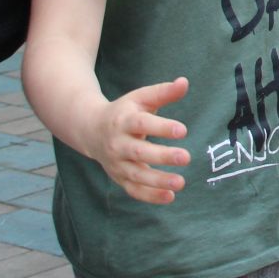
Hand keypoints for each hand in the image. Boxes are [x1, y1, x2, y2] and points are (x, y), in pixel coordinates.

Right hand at [83, 76, 191, 204]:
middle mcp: (118, 144)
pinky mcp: (119, 178)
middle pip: (139, 152)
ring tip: (181, 182)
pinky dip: (150, 196)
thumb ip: (163, 92)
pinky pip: (133, 190)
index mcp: (124, 121)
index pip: (142, 124)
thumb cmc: (125, 111)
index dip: (161, 128)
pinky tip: (170, 197)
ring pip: (136, 175)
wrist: (91, 130)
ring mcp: (117, 163)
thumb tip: (185, 82)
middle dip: (162, 156)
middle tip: (186, 157)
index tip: (183, 131)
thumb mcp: (141, 98)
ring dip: (158, 181)